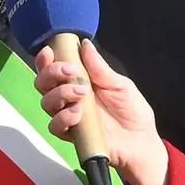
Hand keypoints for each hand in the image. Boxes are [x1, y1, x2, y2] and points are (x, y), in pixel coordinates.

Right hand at [31, 42, 169, 184]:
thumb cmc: (131, 111)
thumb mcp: (120, 85)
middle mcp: (68, 97)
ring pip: (46, 102)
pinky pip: (55, 125)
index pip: (53, 68)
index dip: (46, 59)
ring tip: (82, 93)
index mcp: (78, 81)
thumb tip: (85, 44)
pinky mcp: (71, 135)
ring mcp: (68, 116)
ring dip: (60, 93)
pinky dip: (64, 116)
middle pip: (43, 83)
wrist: (141, 140)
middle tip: (71, 72)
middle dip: (51, 73)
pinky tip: (78, 113)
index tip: (50, 51)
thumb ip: (100, 68)